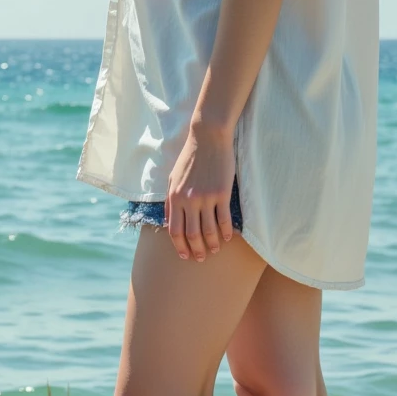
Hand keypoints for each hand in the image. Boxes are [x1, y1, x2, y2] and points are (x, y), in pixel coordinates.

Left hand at [166, 122, 235, 261]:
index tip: (185, 256)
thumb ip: (170, 201)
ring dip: (212, 244)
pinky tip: (228, 238)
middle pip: (191, 235)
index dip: (179, 247)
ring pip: (208, 230)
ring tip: (215, 250)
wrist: (208, 138)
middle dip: (196, 250)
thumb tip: (167, 222)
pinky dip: (226, 232)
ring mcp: (206, 197)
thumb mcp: (172, 178)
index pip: (174, 231)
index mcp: (175, 197)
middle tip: (202, 258)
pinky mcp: (222, 193)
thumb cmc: (190, 157)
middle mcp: (188, 200)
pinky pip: (224, 219)